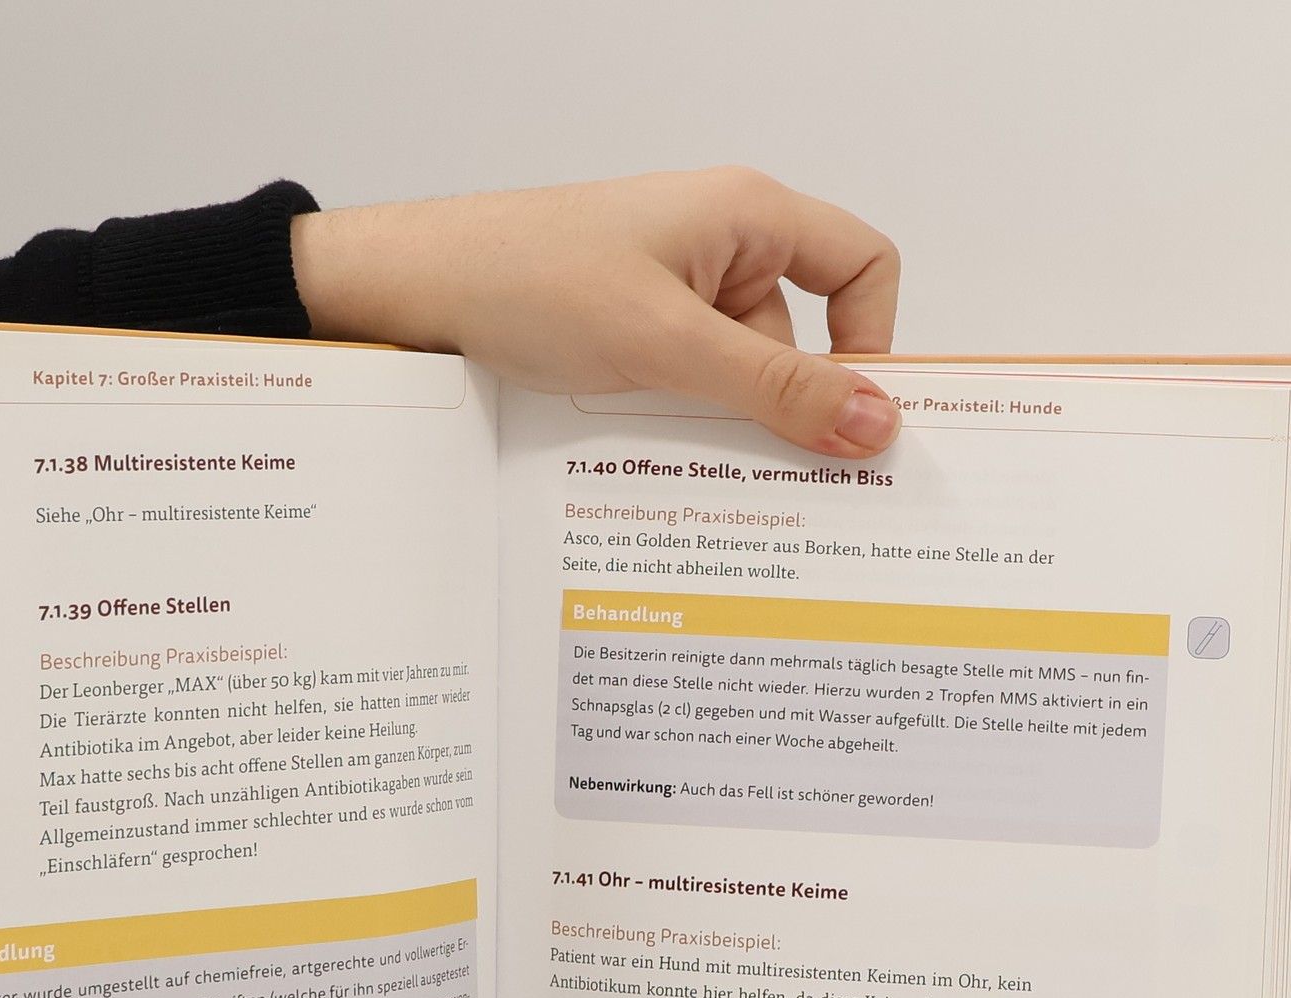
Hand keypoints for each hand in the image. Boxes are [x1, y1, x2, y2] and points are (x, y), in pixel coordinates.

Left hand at [291, 167, 901, 456]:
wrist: (414, 290)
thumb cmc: (528, 281)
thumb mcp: (666, 344)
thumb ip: (774, 387)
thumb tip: (876, 422)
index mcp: (746, 215)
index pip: (862, 265)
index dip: (872, 341)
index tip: (850, 421)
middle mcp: (719, 246)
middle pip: (800, 337)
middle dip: (788, 407)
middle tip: (787, 488)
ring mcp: (672, 292)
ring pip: (737, 374)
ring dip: (723, 424)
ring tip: (684, 463)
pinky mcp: (631, 331)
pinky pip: (686, 384)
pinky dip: (679, 422)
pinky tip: (651, 454)